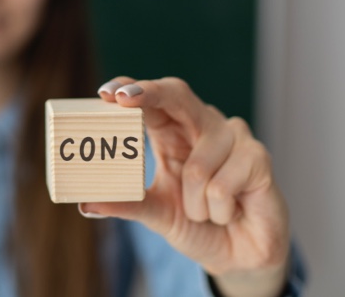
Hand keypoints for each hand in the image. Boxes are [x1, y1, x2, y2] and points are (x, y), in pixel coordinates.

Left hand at [81, 77, 289, 296]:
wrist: (239, 255)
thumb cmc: (197, 224)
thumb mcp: (155, 213)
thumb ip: (125, 204)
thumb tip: (85, 203)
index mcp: (173, 132)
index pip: (151, 100)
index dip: (131, 88)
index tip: (106, 92)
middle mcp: (202, 125)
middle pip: (177, 95)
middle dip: (149, 94)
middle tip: (122, 99)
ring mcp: (234, 137)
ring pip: (197, 165)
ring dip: (194, 202)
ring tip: (204, 212)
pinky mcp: (259, 158)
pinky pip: (221, 186)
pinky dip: (217, 210)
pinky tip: (229, 212)